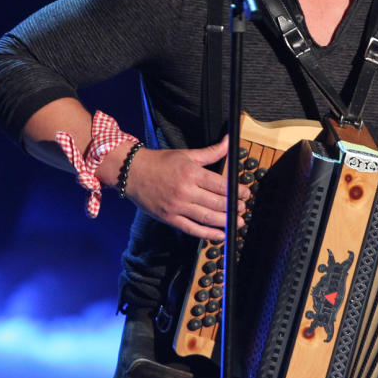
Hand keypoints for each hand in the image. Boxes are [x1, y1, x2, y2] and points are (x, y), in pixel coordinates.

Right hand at [116, 136, 249, 241]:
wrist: (132, 173)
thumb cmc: (159, 162)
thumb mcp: (187, 154)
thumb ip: (211, 152)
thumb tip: (229, 142)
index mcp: (191, 173)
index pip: (220, 185)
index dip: (236, 191)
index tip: (245, 193)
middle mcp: (185, 191)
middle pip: (217, 203)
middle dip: (233, 207)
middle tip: (242, 208)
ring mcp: (177, 206)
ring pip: (207, 217)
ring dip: (226, 221)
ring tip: (237, 222)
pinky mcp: (169, 218)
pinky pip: (192, 229)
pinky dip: (208, 234)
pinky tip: (220, 235)